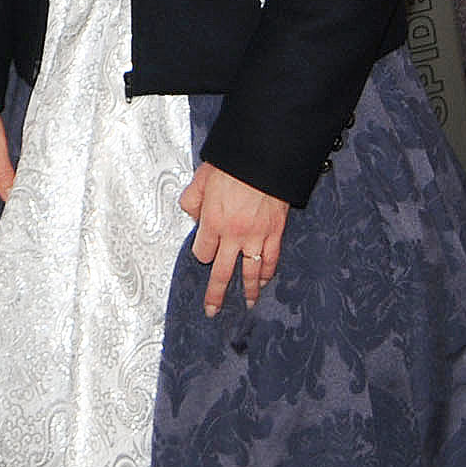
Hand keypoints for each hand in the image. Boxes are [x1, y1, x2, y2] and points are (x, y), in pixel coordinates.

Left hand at [180, 163, 290, 314]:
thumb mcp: (201, 179)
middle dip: (216, 293)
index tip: (204, 251)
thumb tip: (191, 214)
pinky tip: (266, 281)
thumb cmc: (233, 165)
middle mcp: (233, 234)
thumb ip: (191, 200)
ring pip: (250, 271)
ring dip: (249, 290)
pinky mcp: (274, 232)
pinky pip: (271, 258)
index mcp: (213, 221)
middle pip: (223, 272)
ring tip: (247, 304)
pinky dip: (268, 272)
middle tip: (213, 309)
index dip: (202, 253)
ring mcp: (256, 236)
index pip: (203, 251)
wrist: (264, 157)